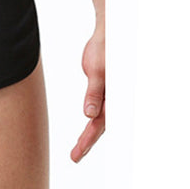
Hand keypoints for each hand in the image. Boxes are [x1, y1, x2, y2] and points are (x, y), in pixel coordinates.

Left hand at [70, 24, 104, 161]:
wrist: (107, 32)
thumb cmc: (105, 49)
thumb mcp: (97, 70)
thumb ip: (95, 93)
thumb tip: (89, 115)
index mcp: (115, 96)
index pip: (101, 122)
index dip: (89, 139)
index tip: (78, 151)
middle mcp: (114, 98)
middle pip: (101, 125)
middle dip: (88, 141)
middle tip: (74, 156)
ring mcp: (109, 94)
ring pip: (100, 118)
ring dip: (90, 133)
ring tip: (78, 150)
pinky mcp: (103, 89)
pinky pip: (98, 107)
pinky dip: (92, 119)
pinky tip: (88, 126)